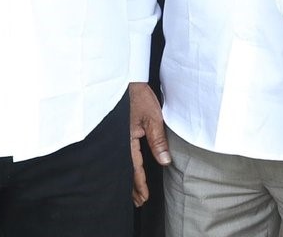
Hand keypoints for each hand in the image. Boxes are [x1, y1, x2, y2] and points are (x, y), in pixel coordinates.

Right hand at [129, 82, 170, 206]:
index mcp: (127, 140)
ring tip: (133, 192)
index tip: (144, 198)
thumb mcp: (152, 118)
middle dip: (132, 187)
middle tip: (138, 202)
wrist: (124, 80)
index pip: (134, 168)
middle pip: (125, 170)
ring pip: (122, 163)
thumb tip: (165, 162)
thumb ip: (158, 141)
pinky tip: (127, 169)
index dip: (139, 184)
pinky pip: (120, 154)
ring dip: (128, 178)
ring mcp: (116, 137)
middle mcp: (119, 142)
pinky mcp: (117, 132)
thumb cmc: (138, 97)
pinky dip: (125, 165)